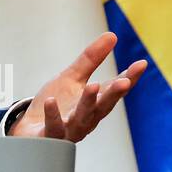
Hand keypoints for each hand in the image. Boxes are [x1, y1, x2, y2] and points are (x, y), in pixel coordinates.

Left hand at [8, 32, 146, 141]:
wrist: (30, 130)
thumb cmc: (56, 104)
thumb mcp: (72, 78)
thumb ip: (90, 59)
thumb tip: (112, 35)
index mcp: (94, 104)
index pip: (114, 90)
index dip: (129, 78)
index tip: (141, 64)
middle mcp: (86, 118)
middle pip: (103, 107)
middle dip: (114, 94)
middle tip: (124, 82)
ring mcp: (69, 129)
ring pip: (82, 118)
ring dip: (88, 104)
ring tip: (92, 86)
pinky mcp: (49, 136)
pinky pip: (53, 128)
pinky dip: (53, 116)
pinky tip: (51, 102)